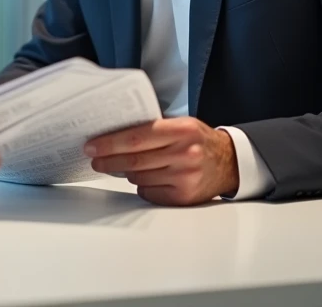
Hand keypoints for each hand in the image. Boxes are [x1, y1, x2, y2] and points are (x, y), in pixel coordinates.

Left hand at [84, 117, 238, 205]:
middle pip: (135, 160)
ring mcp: (185, 177)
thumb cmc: (198, 141)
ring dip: (126, 172)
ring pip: (139, 177)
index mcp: (182, 130)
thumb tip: (113, 133)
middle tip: (94, 159)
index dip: (110, 143)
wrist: (229, 163)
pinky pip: (149, 192)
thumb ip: (153, 128)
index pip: (137, 137)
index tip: (92, 145)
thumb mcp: (182, 124)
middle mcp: (185, 154)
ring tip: (124, 165)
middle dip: (109, 160)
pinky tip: (147, 177)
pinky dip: (142, 185)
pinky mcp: (184, 196)